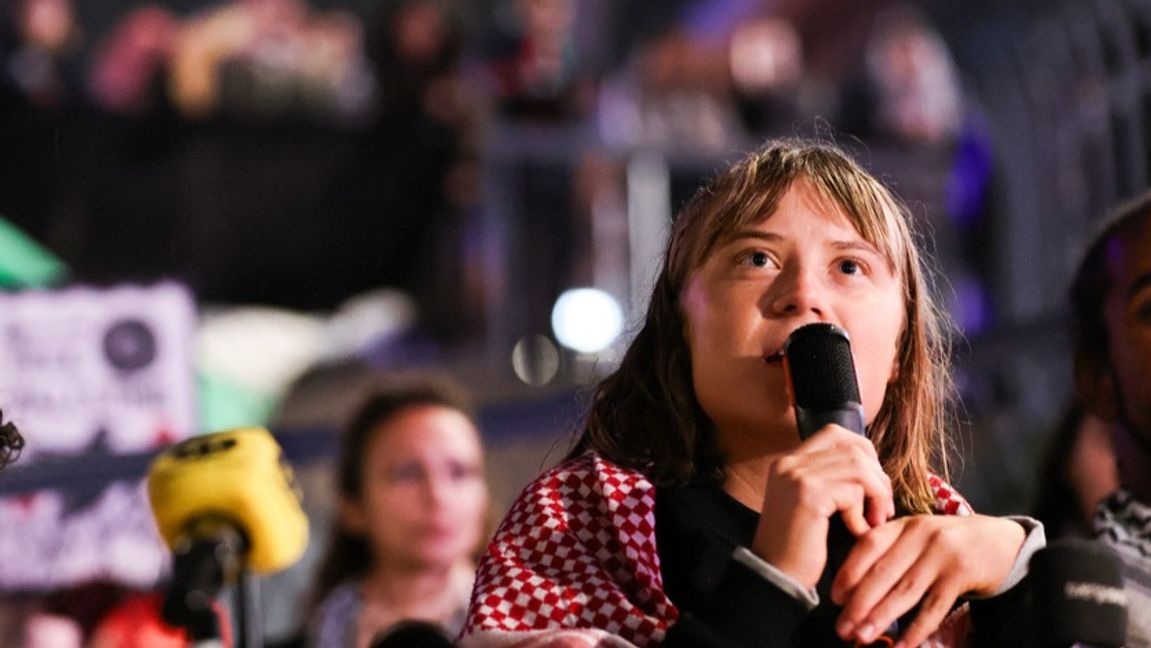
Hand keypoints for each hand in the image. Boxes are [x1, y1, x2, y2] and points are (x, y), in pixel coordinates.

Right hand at [749, 425, 895, 588]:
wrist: (775, 578)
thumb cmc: (800, 548)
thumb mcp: (813, 505)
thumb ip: (832, 481)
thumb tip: (874, 469)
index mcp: (788, 462)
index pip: (835, 434)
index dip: (864, 453)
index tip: (874, 486)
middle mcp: (789, 463)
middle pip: (852, 447)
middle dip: (877, 476)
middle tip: (881, 509)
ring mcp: (796, 476)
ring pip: (858, 466)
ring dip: (875, 495)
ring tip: (873, 522)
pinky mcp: (808, 495)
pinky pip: (854, 490)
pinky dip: (863, 514)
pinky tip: (856, 533)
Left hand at [830, 514, 1025, 646]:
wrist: (1003, 542)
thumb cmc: (950, 543)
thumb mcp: (920, 536)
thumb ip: (892, 550)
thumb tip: (854, 588)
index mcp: (905, 525)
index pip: (869, 545)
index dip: (849, 571)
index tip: (835, 597)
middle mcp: (921, 536)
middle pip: (883, 573)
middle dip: (859, 603)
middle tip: (842, 628)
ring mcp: (942, 555)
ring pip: (904, 591)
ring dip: (880, 617)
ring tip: (862, 637)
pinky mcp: (961, 575)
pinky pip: (934, 607)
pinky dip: (916, 629)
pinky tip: (902, 646)